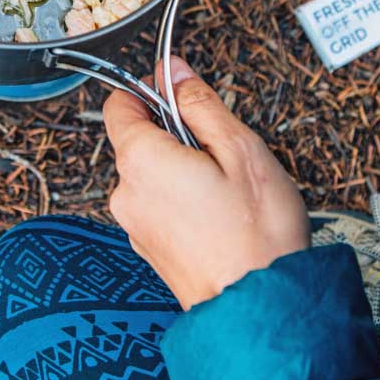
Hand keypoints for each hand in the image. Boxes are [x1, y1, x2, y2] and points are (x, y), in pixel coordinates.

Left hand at [104, 56, 309, 308]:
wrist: (259, 309)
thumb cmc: (256, 234)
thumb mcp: (239, 149)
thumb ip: (200, 103)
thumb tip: (175, 71)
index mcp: (141, 161)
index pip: (120, 103)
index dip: (151, 90)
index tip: (183, 94)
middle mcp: (127, 193)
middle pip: (138, 140)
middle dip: (177, 135)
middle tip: (223, 153)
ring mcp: (135, 225)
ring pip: (153, 174)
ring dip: (184, 170)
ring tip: (227, 192)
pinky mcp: (149, 249)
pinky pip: (160, 205)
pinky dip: (184, 200)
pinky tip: (220, 217)